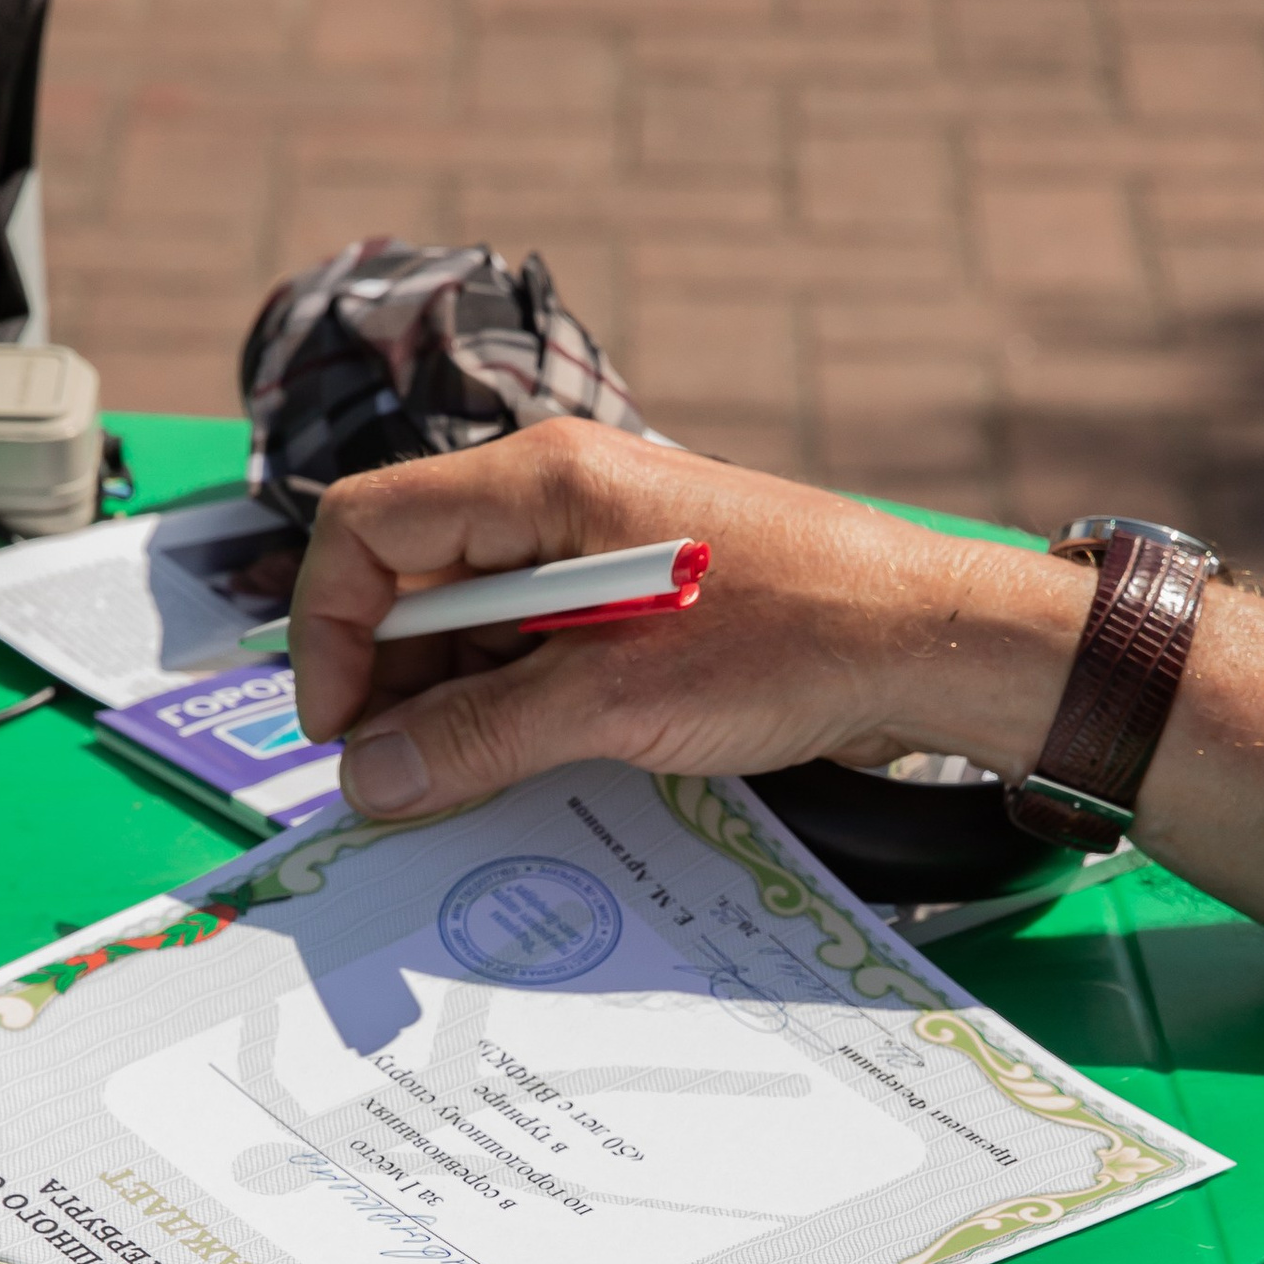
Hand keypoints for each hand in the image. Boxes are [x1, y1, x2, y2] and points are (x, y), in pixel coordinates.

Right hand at [285, 423, 1087, 819]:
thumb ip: (481, 737)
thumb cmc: (797, 639)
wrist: (933, 642)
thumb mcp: (618, 701)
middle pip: (411, 579)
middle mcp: (556, 495)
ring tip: (475, 783)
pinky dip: (514, 702)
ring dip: (455, 703)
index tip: (342, 732)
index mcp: (541, 481)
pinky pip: (531, 642)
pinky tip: (531, 762)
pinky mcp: (632, 592)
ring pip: (469, 620)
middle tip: (403, 783)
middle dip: (392, 682)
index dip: (330, 630)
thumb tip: (371, 781)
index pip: (367, 529)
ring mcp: (594, 541)